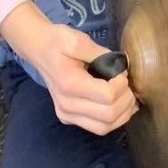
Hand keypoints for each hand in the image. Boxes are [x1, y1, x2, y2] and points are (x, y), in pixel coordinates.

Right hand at [0, 2, 137, 135]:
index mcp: (69, 85)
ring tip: (129, 98)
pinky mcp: (68, 118)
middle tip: (129, 85)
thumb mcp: (78, 39)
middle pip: (108, 115)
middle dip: (126, 101)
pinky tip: (119, 106)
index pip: (107, 95)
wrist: (39, 49)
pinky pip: (97, 128)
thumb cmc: (58, 41)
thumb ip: (101, 54)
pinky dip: (113, 120)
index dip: (122, 85)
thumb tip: (122, 69)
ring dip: (123, 115)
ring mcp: (66, 115)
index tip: (122, 71)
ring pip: (104, 127)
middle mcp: (67, 105)